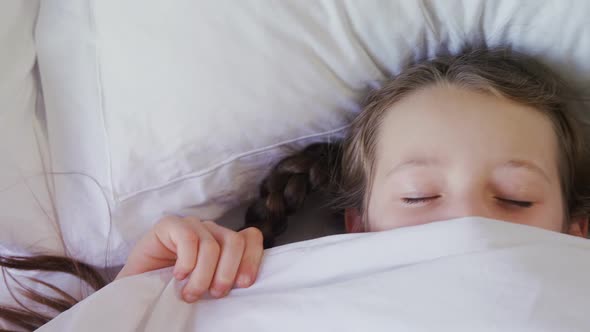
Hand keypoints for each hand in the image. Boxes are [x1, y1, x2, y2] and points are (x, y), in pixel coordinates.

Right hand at [115, 215, 263, 302]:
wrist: (136, 290)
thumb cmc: (174, 290)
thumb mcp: (207, 285)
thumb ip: (225, 278)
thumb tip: (245, 284)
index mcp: (224, 244)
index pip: (250, 237)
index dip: (252, 258)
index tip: (244, 284)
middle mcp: (211, 231)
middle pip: (235, 242)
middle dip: (227, 272)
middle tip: (214, 294)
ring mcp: (191, 226)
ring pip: (212, 245)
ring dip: (203, 275)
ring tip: (190, 293)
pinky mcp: (170, 225)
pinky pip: (189, 238)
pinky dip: (187, 261)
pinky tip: (178, 275)